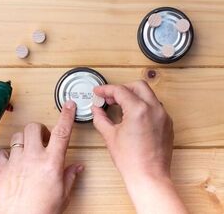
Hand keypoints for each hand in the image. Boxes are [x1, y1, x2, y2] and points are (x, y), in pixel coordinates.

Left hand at [0, 100, 83, 213]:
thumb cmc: (43, 211)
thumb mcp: (64, 194)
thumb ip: (70, 176)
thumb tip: (77, 167)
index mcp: (51, 162)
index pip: (62, 132)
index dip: (66, 115)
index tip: (69, 105)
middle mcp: (33, 158)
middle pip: (34, 127)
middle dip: (40, 129)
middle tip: (44, 139)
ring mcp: (16, 162)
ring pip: (18, 136)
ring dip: (25, 139)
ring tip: (29, 150)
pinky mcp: (3, 170)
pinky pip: (1, 152)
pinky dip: (7, 152)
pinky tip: (13, 159)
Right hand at [92, 81, 187, 213]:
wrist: (149, 177)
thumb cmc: (131, 161)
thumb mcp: (110, 136)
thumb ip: (100, 118)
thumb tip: (96, 110)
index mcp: (139, 110)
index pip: (120, 90)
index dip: (106, 89)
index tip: (99, 92)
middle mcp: (154, 109)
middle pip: (138, 85)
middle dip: (122, 88)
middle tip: (110, 97)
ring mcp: (163, 116)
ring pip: (148, 95)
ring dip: (133, 96)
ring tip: (120, 106)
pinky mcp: (167, 124)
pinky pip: (155, 106)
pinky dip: (143, 105)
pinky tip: (133, 115)